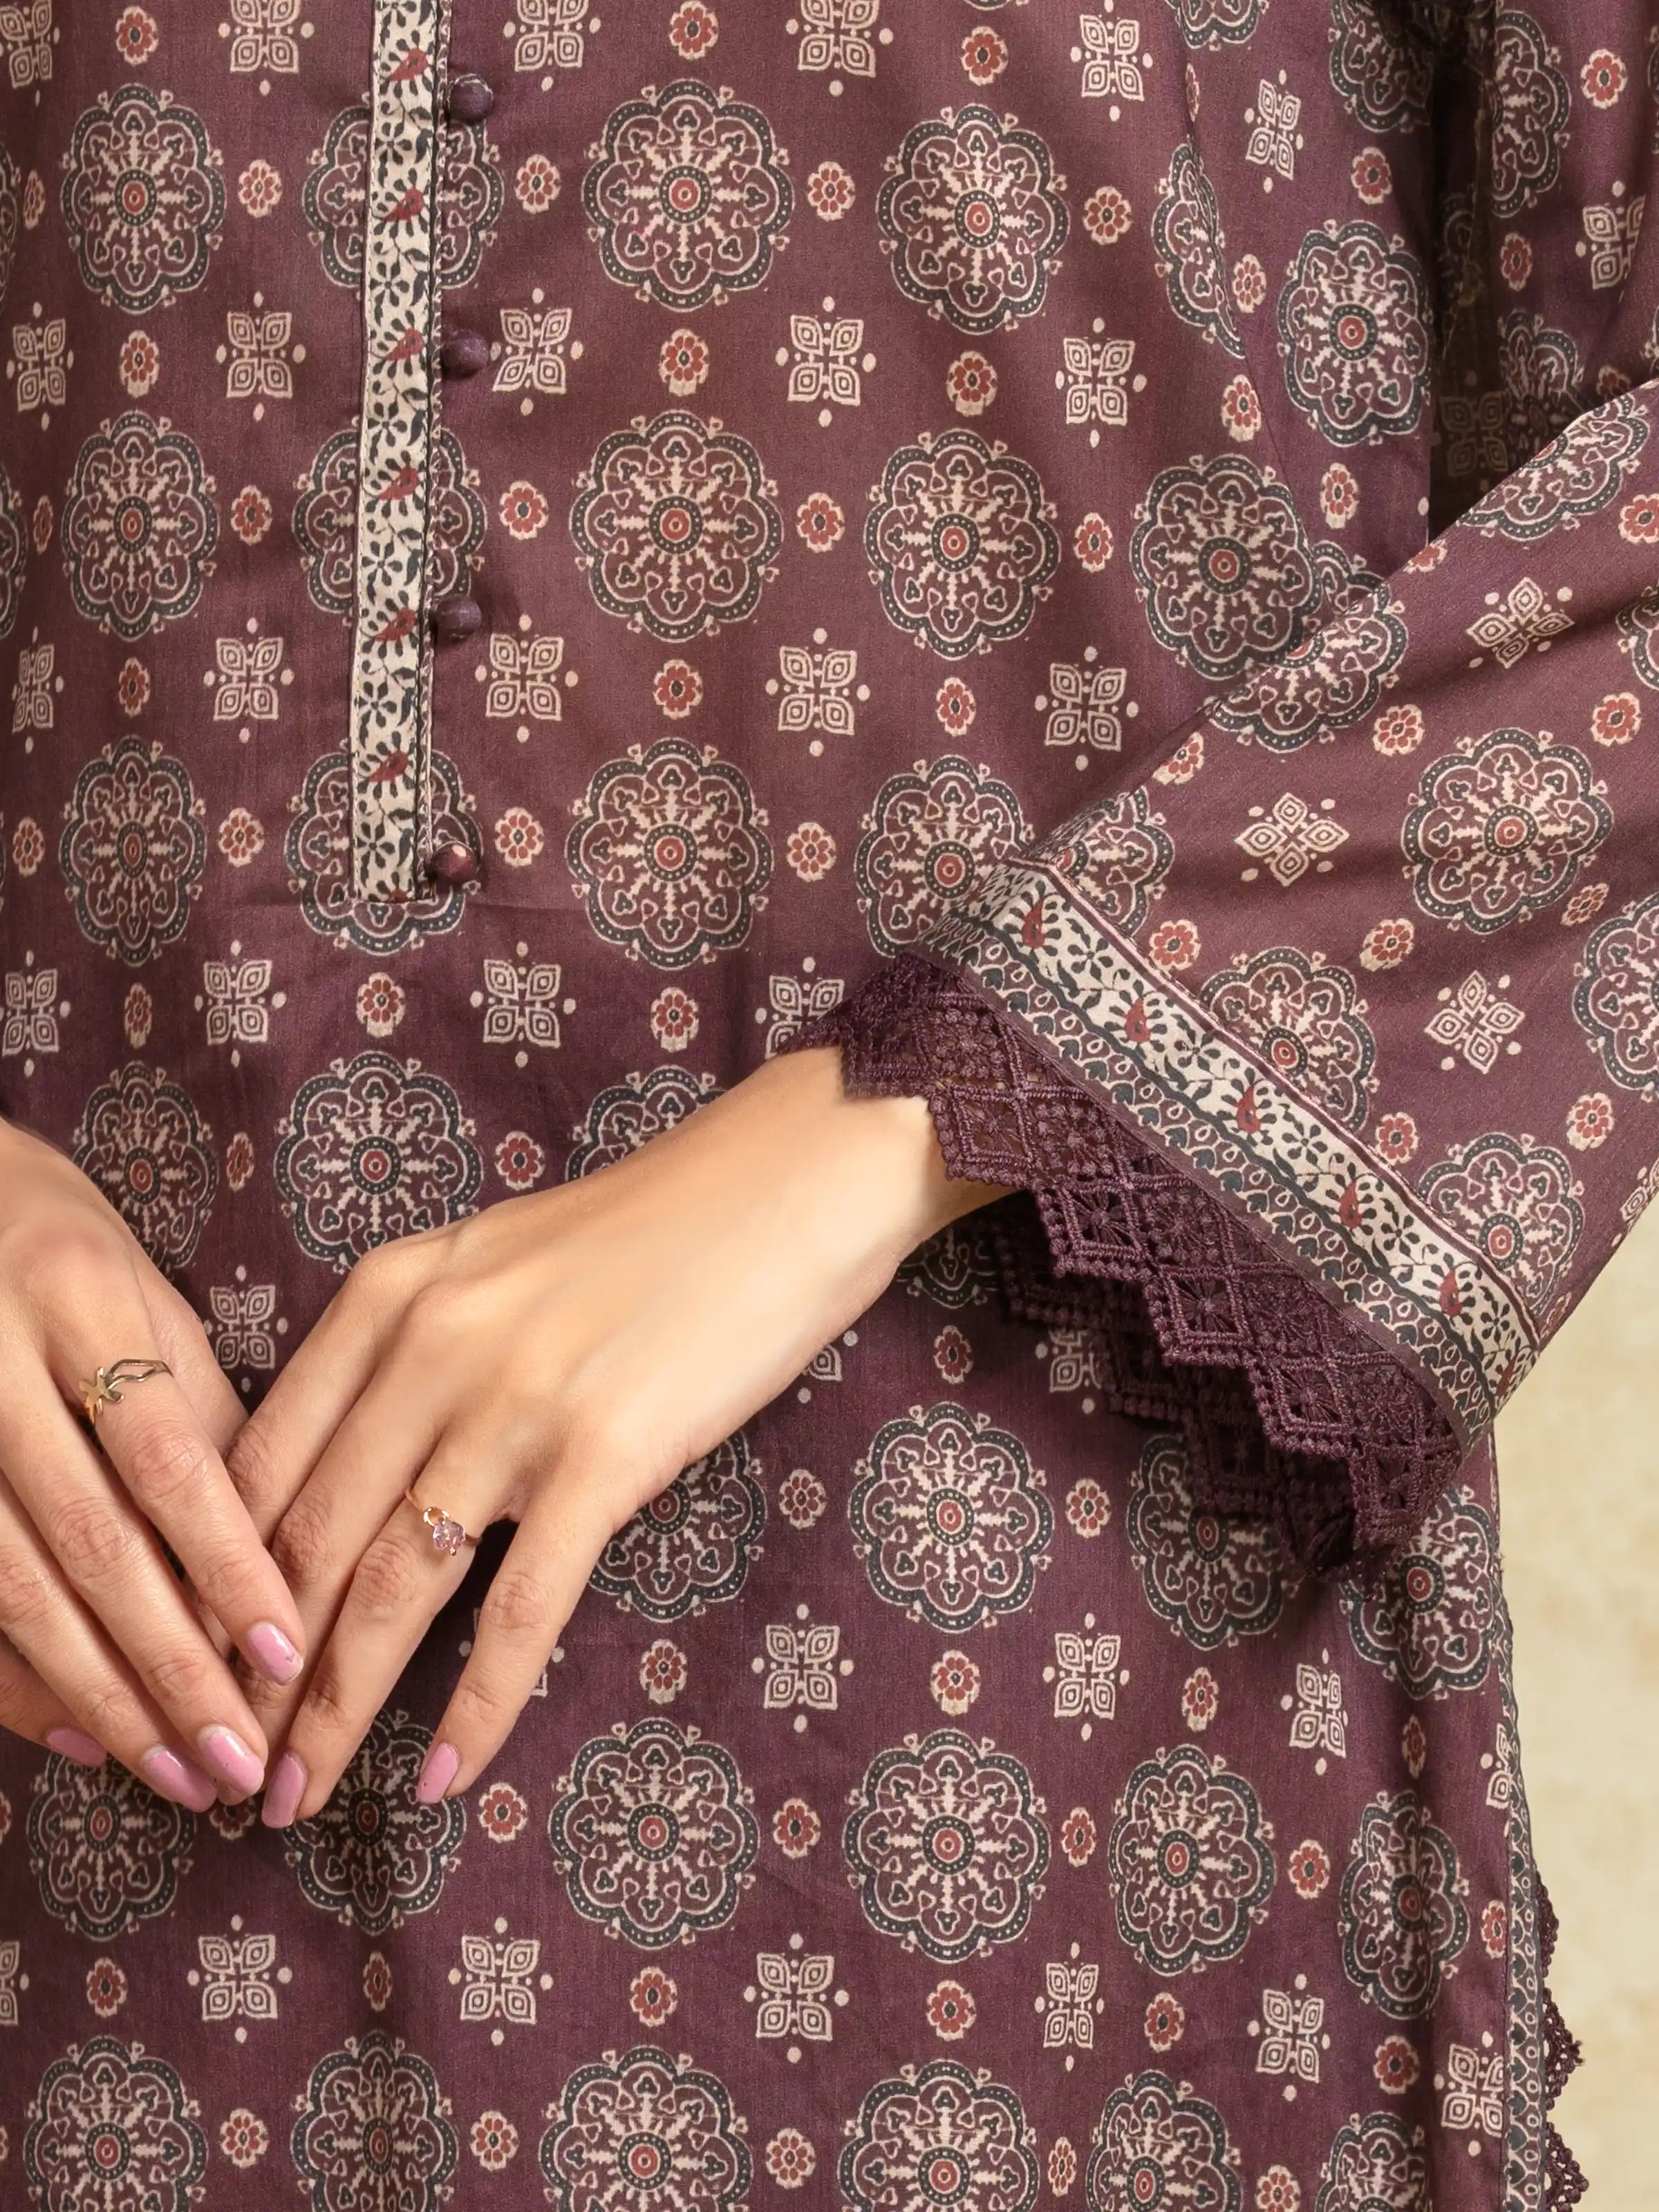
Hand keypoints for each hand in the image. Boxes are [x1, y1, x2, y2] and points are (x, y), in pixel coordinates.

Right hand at [0, 1117, 307, 1806]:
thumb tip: (276, 1549)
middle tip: (241, 1762)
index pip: (163, 1454)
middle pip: (88, 1541)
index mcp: (76, 1297)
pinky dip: (21, 1682)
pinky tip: (84, 1739)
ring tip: (182, 1774)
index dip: (226, 1561)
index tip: (288, 1652)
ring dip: (103, 1697)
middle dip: (170, 1667)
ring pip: (17, 1590)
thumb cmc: (64, 1253)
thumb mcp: (144, 1298)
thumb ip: (200, 1414)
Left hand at [229, 1045, 1004, 1823]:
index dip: (208, 1581)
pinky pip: (521, 1606)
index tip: (186, 1664)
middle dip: (249, 1671)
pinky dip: (478, 1703)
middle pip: (304, 1541)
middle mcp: (428, 1347)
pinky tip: (443, 1777)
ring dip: (332, 1710)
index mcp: (385, 1295)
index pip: (258, 1463)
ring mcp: (514, 1403)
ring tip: (291, 1800)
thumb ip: (402, 1350)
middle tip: (217, 1765)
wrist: (784, 1181)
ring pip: (389, 1588)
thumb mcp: (487, 1263)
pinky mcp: (604, 1454)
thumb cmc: (644, 1229)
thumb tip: (334, 1474)